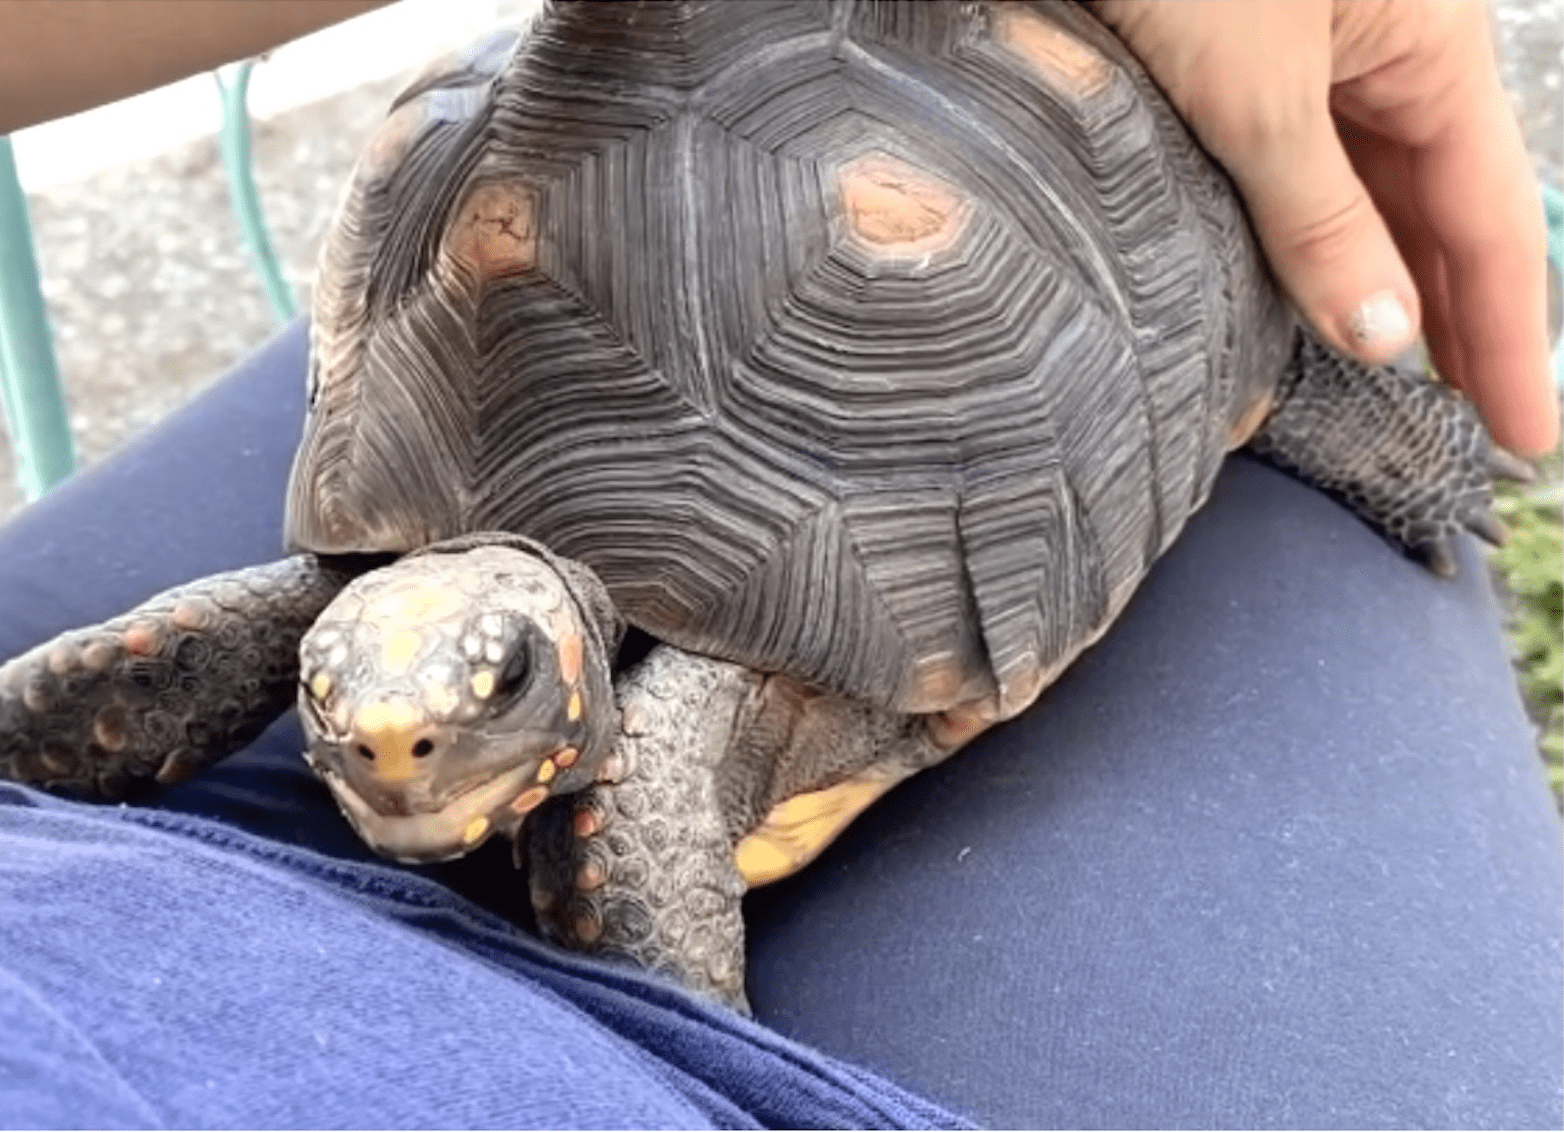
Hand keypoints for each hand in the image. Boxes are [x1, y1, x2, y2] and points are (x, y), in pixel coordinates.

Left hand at [1094, 0, 1557, 454]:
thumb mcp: (1252, 92)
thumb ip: (1319, 216)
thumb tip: (1387, 339)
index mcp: (1432, 55)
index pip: (1494, 227)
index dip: (1511, 339)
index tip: (1529, 442)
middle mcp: (1392, 59)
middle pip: (1441, 217)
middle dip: (1457, 326)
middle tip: (1470, 440)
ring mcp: (1320, 63)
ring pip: (1370, 198)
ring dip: (1382, 291)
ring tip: (1397, 394)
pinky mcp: (1247, 66)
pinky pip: (1301, 172)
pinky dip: (1311, 242)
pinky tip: (1305, 301)